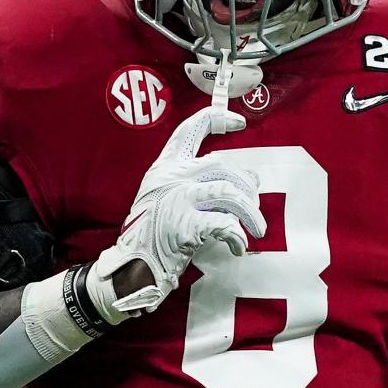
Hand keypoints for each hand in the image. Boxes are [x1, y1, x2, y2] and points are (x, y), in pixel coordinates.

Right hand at [88, 105, 264, 316]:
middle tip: (254, 208)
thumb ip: (199, 185)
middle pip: (224, 165)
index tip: (240, 122)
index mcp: (165, 167)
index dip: (218, 119)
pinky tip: (238, 247)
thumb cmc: (153, 237)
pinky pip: (225, 223)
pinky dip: (238, 236)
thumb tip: (247, 181)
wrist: (130, 269)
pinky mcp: (184, 224)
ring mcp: (177, 199)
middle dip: (247, 187)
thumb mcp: (168, 199)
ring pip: (230, 192)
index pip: (191, 129)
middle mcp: (171, 177)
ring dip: (251, 213)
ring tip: (257, 230)